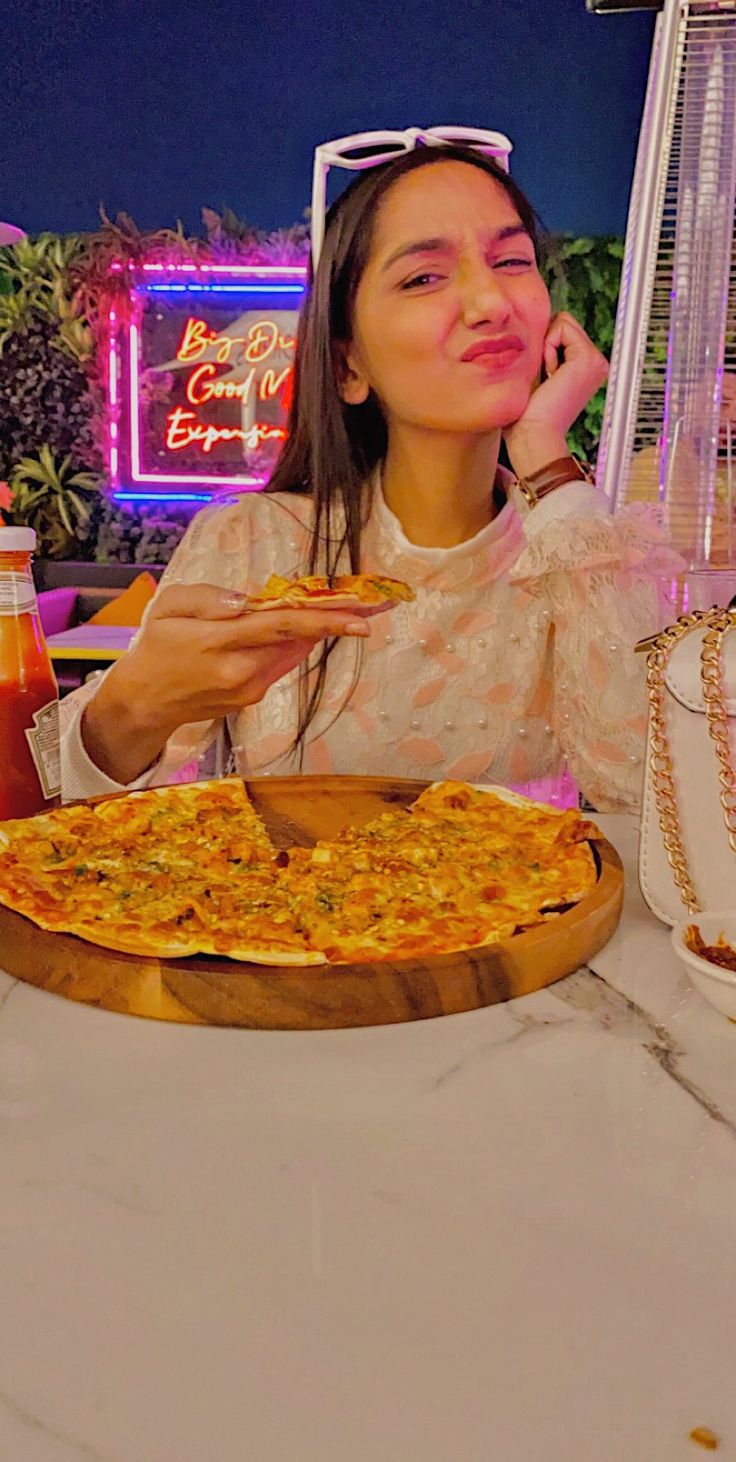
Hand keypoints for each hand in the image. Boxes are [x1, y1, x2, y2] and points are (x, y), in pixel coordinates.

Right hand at [81, 582, 369, 783]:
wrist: (144, 702)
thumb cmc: (155, 648)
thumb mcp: (166, 608)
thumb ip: (206, 599)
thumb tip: (243, 600)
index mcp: (218, 643)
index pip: (280, 626)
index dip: (324, 620)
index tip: (360, 616)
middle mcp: (240, 671)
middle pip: (298, 640)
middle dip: (337, 622)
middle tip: (375, 606)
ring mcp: (248, 688)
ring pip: (292, 652)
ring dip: (319, 632)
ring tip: (350, 612)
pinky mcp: (251, 697)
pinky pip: (279, 663)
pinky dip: (293, 644)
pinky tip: (305, 629)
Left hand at [503, 312, 608, 479]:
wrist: (534, 437)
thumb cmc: (526, 415)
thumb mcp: (535, 377)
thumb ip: (541, 352)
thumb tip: (529, 325)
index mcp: (585, 368)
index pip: (561, 330)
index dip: (543, 346)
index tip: (542, 380)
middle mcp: (596, 363)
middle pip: (563, 323)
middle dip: (545, 344)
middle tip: (544, 379)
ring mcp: (596, 361)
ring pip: (563, 322)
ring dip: (545, 347)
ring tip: (547, 378)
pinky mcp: (588, 358)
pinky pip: (562, 327)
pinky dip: (547, 347)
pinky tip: (549, 375)